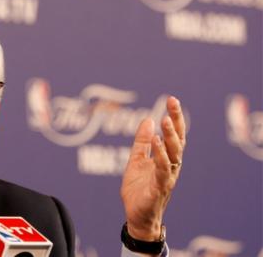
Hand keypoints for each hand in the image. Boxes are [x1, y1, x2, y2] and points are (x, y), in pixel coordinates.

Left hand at [120, 96, 185, 240]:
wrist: (136, 216)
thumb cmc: (139, 189)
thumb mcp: (136, 160)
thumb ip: (141, 142)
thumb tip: (147, 120)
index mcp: (166, 158)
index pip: (174, 135)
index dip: (174, 117)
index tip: (171, 99)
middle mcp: (171, 166)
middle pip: (178, 140)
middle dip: (176, 121)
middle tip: (172, 103)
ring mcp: (167, 177)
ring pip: (174, 154)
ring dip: (170, 137)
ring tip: (165, 120)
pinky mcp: (159, 188)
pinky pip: (162, 169)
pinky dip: (160, 155)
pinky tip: (156, 142)